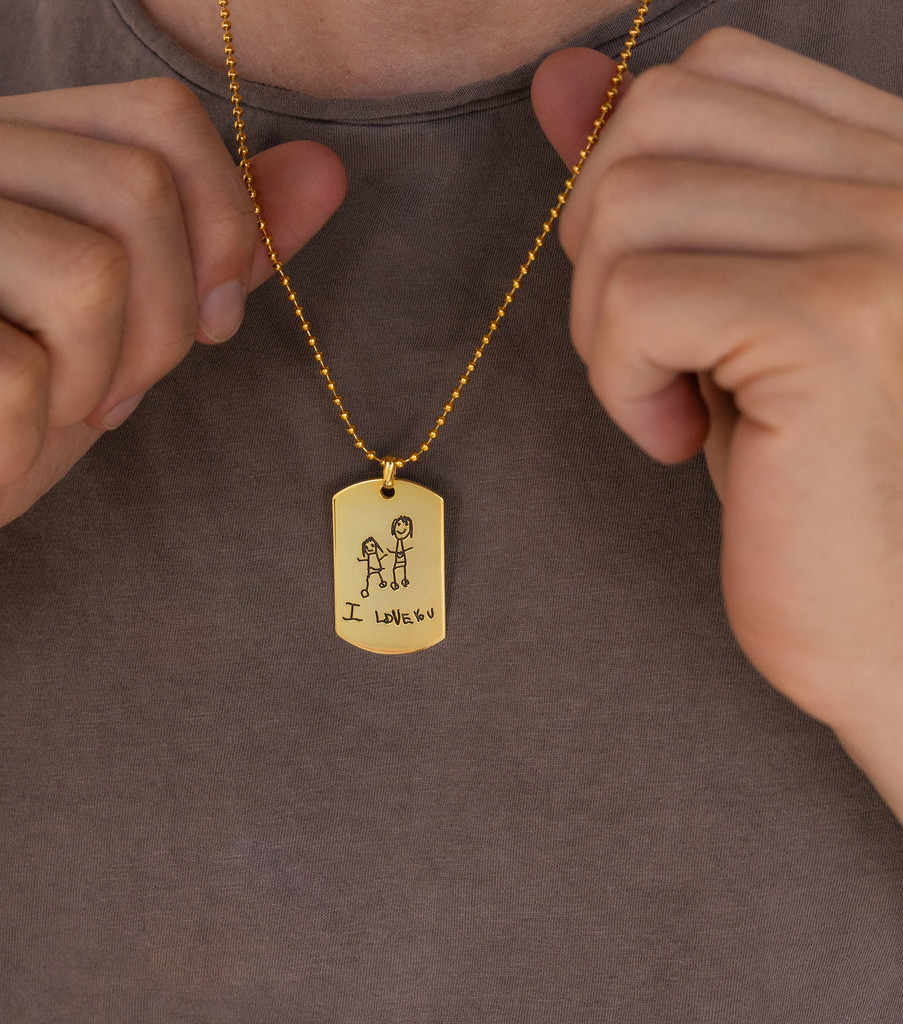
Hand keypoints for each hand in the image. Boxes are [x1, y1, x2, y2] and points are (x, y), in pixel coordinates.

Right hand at [0, 78, 345, 647]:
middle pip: (137, 193)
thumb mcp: (105, 352)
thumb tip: (323, 172)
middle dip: (154, 336)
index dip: (215, 237)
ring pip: (83, 275)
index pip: (158, 122)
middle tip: (83, 402)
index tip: (196, 327)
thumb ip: (202, 260)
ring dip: (75, 394)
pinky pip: (3, 374)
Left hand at [532, 31, 902, 808]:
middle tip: (650, 350)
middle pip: (655, 121)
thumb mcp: (702, 302)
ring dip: (607, 320)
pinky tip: (676, 437)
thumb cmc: (786, 464)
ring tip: (667, 398)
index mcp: (880, 161)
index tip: (658, 296)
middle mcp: (902, 180)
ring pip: (632, 202)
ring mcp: (883, 241)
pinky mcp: (835, 323)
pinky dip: (620, 376)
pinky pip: (638, 296)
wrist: (870, 610)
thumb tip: (559, 75)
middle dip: (604, 247)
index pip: (707, 74)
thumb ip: (643, 178)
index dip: (630, 183)